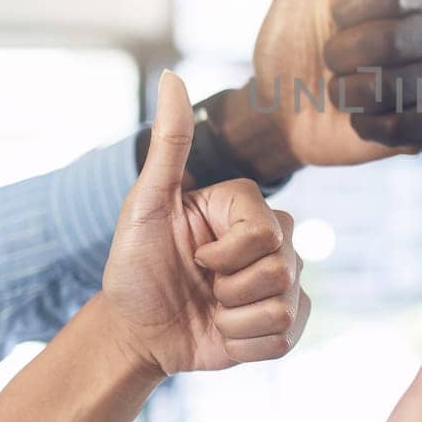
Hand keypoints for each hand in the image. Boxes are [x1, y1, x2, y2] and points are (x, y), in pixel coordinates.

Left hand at [103, 71, 309, 374]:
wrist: (135, 331)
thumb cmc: (135, 265)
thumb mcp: (144, 205)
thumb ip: (169, 144)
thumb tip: (171, 77)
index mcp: (246, 207)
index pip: (265, 232)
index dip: (224, 256)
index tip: (191, 256)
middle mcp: (273, 239)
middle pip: (283, 269)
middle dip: (229, 290)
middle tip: (201, 286)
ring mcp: (284, 282)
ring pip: (284, 306)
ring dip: (234, 321)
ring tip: (211, 311)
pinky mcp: (285, 323)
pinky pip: (286, 337)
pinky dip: (246, 345)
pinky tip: (225, 334)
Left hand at [250, 0, 421, 167]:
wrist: (277, 109)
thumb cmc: (290, 39)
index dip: (351, 10)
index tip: (327, 18)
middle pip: (409, 36)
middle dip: (350, 53)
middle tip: (326, 62)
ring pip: (412, 83)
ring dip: (356, 92)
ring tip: (338, 92)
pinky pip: (416, 125)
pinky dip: (374, 126)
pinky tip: (355, 121)